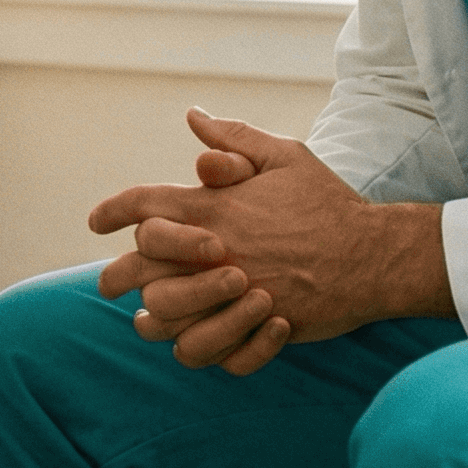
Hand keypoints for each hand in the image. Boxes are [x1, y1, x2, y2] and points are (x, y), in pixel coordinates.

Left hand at [89, 109, 449, 374]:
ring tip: (143, 317)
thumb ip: (233, 137)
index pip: (143, 205)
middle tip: (107, 282)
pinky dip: (191, 347)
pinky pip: (203, 351)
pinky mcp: (252, 328)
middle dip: (115, 275)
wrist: (373, 256)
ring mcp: (231, 294)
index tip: (95, 222)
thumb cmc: (328, 203)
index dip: (111, 212)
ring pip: (162, 317)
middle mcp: (214, 252)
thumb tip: (193, 116)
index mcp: (215, 208)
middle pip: (137, 267)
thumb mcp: (284, 155)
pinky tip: (188, 338)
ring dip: (149, 317)